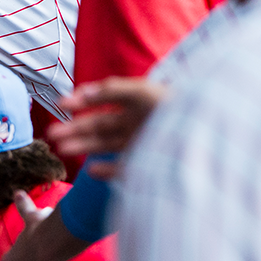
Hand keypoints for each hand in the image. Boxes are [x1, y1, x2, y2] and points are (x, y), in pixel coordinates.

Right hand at [49, 78, 168, 173]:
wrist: (210, 138)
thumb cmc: (178, 107)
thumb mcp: (144, 92)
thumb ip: (113, 90)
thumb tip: (82, 93)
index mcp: (137, 104)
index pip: (103, 101)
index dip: (82, 101)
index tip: (61, 104)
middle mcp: (136, 124)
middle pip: (99, 126)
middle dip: (75, 129)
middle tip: (51, 135)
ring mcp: (140, 145)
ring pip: (104, 146)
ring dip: (83, 146)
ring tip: (62, 149)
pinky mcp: (145, 166)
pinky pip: (120, 169)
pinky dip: (105, 170)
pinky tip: (92, 169)